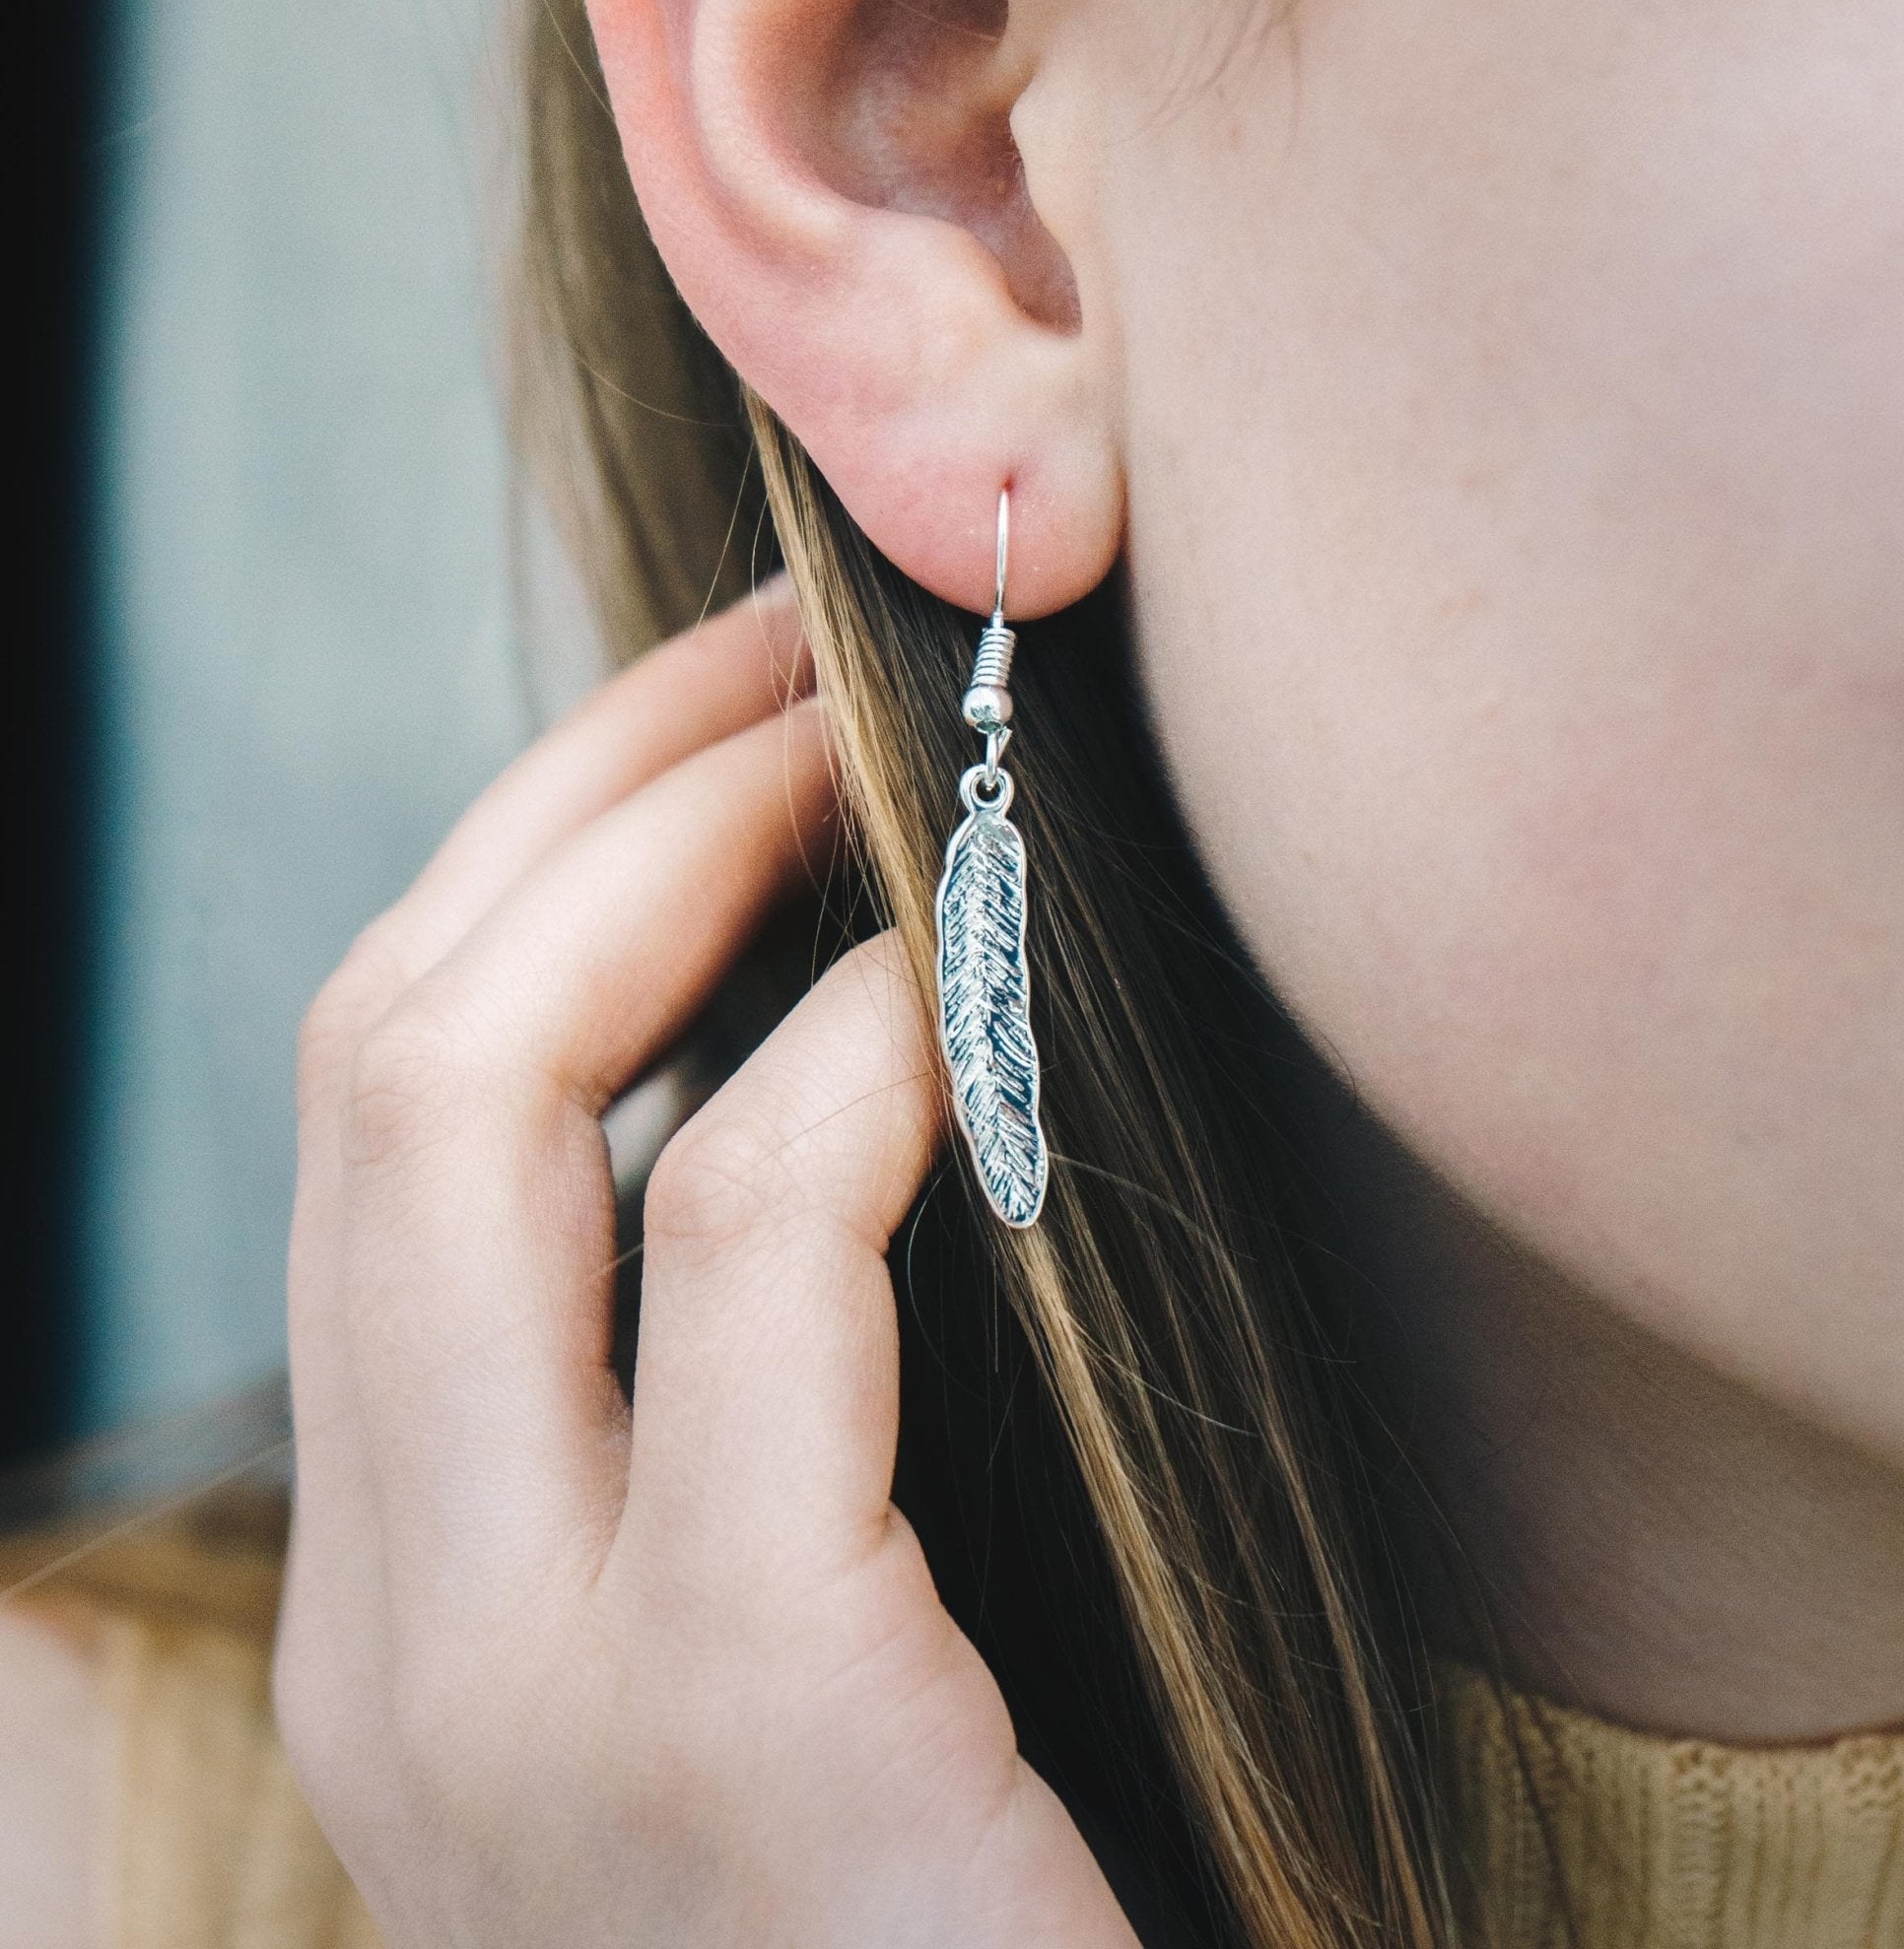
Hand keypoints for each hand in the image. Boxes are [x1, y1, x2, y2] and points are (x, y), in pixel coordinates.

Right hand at [277, 583, 1138, 1947]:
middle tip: (776, 641)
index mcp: (406, 1598)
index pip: (382, 1130)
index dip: (533, 873)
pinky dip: (836, 1070)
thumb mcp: (778, 1652)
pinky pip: (743, 1261)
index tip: (713, 721)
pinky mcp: (733, 1725)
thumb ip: (739, 1418)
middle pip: (384, 1058)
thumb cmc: (961, 1918)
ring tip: (853, 733)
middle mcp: (389, 1626)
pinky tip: (954, 989)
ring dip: (677, 854)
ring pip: (468, 1108)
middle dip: (575, 797)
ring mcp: (513, 1690)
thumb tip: (815, 1071)